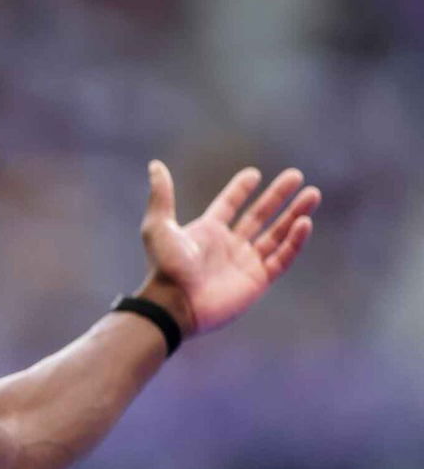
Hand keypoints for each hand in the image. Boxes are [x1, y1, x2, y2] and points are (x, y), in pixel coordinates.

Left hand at [138, 161, 320, 335]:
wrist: (175, 303)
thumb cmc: (165, 266)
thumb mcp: (159, 226)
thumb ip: (162, 196)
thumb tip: (155, 165)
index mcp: (207, 232)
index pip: (228, 205)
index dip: (240, 190)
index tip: (254, 174)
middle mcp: (228, 245)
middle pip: (259, 216)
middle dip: (278, 196)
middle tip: (296, 176)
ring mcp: (245, 263)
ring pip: (277, 234)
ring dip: (295, 214)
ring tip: (312, 194)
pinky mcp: (258, 280)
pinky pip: (282, 258)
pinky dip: (295, 241)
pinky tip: (304, 222)